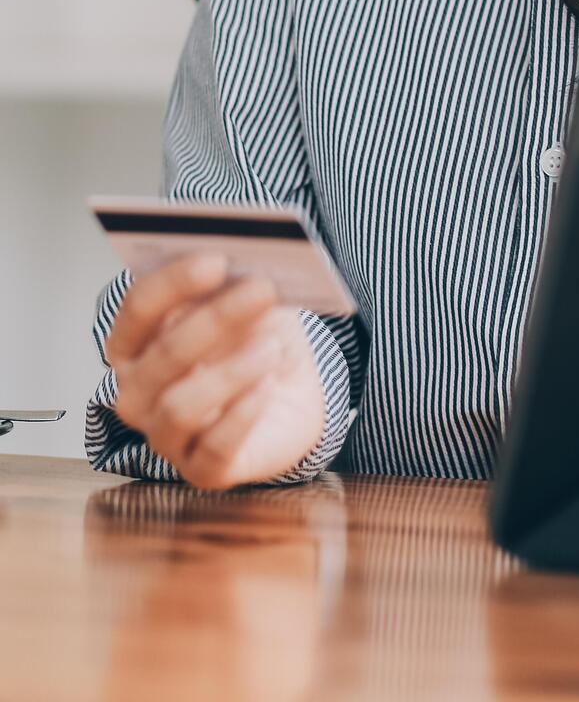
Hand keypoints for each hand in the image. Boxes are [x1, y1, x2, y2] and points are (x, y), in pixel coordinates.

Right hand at [104, 252, 326, 491]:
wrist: (292, 394)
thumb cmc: (256, 340)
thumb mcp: (248, 303)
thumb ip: (233, 283)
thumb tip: (241, 260)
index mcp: (134, 345)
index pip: (138, 310)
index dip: (174, 283)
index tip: (217, 259)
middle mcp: (137, 394)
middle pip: (162, 355)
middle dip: (215, 319)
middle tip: (262, 289)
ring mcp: (165, 436)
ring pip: (180, 407)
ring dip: (230, 372)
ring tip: (271, 347)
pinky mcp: (201, 470)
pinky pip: (212, 449)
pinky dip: (243, 414)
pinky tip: (268, 386)